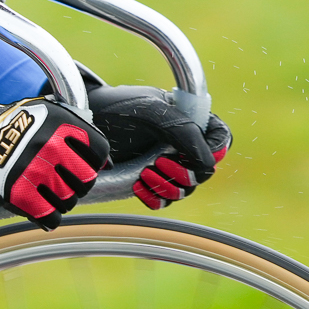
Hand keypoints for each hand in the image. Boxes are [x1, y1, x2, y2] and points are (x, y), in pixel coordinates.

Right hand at [0, 85, 110, 229]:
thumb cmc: (4, 128)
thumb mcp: (40, 113)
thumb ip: (73, 130)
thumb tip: (105, 160)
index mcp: (60, 123)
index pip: (99, 151)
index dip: (94, 163)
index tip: (84, 167)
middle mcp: (51, 146)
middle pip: (87, 180)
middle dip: (78, 185)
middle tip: (63, 183)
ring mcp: (37, 172)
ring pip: (70, 201)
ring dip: (61, 201)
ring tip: (46, 193)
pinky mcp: (21, 196)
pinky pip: (51, 217)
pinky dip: (48, 217)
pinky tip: (39, 209)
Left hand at [86, 84, 231, 208]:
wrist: (87, 121)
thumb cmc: (119, 107)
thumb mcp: (151, 111)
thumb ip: (184, 131)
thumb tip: (208, 163)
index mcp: (192, 121)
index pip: (221, 140)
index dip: (211, 152)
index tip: (185, 154)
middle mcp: (184, 144)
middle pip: (204, 172)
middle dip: (182, 174)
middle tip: (157, 162)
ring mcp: (169, 164)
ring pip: (185, 190)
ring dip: (167, 187)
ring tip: (144, 173)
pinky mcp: (151, 181)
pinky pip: (164, 201)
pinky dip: (154, 198)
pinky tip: (138, 186)